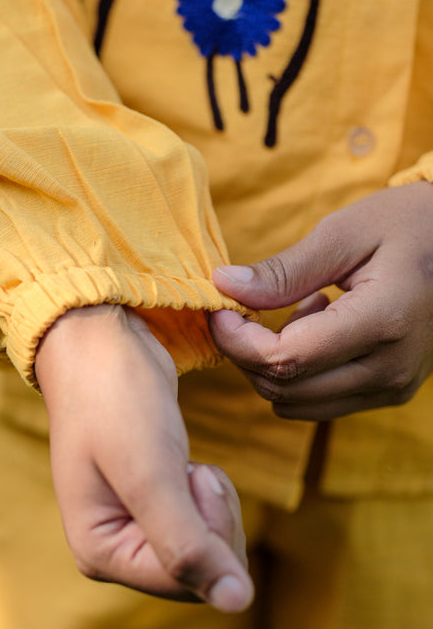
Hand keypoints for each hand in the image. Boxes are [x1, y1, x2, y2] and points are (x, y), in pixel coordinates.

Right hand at [35, 305, 252, 611]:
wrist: (98, 339)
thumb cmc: (115, 398)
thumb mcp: (149, 471)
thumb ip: (188, 542)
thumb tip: (238, 602)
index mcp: (100, 552)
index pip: (187, 581)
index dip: (209, 531)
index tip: (194, 471)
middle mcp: (115, 548)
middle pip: (201, 571)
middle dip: (214, 517)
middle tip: (193, 466)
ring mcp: (133, 524)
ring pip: (208, 547)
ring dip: (213, 501)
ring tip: (185, 459)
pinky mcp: (152, 499)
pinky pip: (201, 521)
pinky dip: (207, 491)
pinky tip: (185, 460)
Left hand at [210, 182, 432, 419]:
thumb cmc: (408, 225)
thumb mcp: (344, 233)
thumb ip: (283, 270)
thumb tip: (224, 286)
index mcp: (382, 322)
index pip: (286, 359)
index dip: (237, 340)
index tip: (221, 307)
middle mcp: (390, 369)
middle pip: (284, 388)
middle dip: (245, 353)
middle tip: (243, 307)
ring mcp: (393, 387)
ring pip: (296, 403)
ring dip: (271, 365)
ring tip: (296, 310)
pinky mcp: (389, 391)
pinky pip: (318, 401)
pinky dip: (298, 373)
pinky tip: (317, 326)